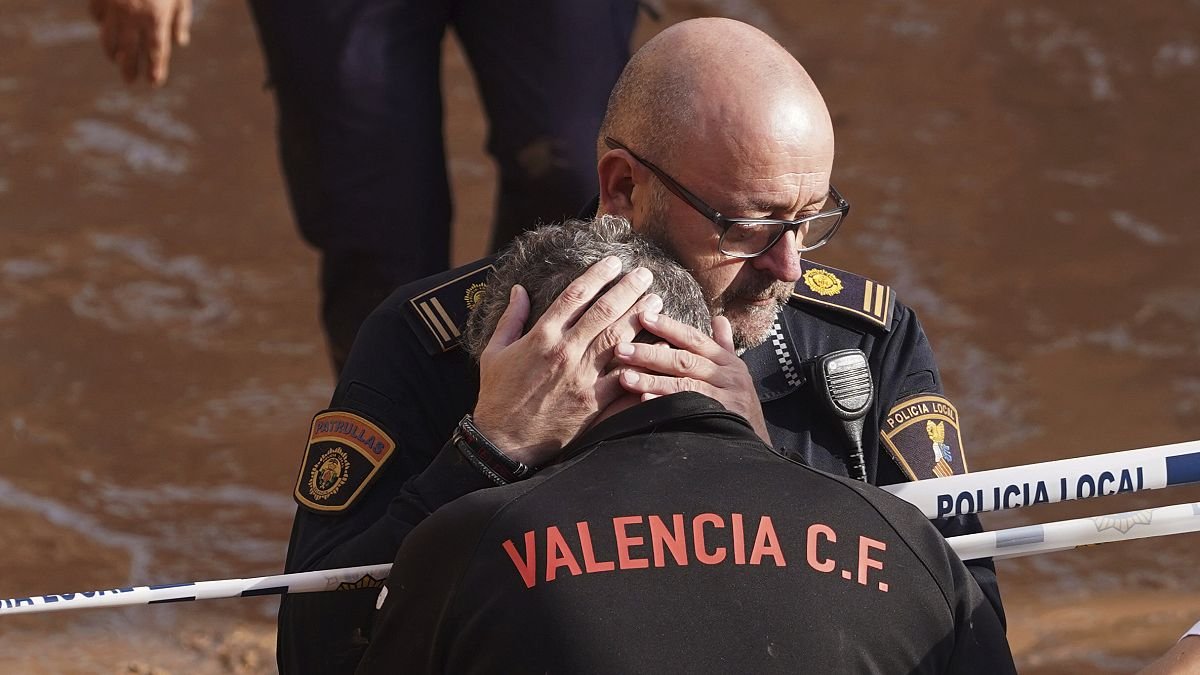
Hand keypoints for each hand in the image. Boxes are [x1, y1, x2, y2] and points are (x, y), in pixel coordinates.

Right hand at [89, 0, 191, 84]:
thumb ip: (181, 18)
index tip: (154, 83)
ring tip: (115, 60)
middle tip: (130, 80)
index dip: (155, 69)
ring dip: (111, 52)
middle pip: (130, 52)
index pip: (156, 52)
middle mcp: (133, 17)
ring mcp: (113, 8)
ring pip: (108, 38)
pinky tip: (106, 29)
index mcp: (156, 18)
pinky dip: (101, 25)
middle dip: (130, 69)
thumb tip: (181, 42)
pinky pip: (97, 16)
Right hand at [473, 256, 662, 464]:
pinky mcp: (594, 401)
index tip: (613, 262)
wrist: (504, 440)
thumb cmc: (497, 395)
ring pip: (617, 338)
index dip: (597, 275)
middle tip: (645, 274)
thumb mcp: (494, 352)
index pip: (575, 294)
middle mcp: (564, 351)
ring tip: (656, 301)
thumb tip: (519, 289)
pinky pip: (624, 377)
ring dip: (639, 316)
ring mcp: (581, 376)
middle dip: (628, 289)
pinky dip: (642, 362)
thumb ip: (510, 318)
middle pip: (603, 311)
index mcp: (541, 335)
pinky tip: (657, 348)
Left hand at [614, 312, 771, 444]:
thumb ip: (723, 346)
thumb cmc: (739, 406)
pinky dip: (665, 405)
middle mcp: (729, 376)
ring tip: (624, 377)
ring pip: (684, 385)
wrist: (755, 445)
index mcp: (728, 361)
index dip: (669, 327)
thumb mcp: (736, 373)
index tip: (643, 317)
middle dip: (650, 354)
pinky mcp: (722, 421)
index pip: (694, 338)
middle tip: (620, 349)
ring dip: (652, 381)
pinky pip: (689, 410)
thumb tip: (719, 318)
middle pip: (684, 360)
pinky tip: (644, 402)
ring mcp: (726, 400)